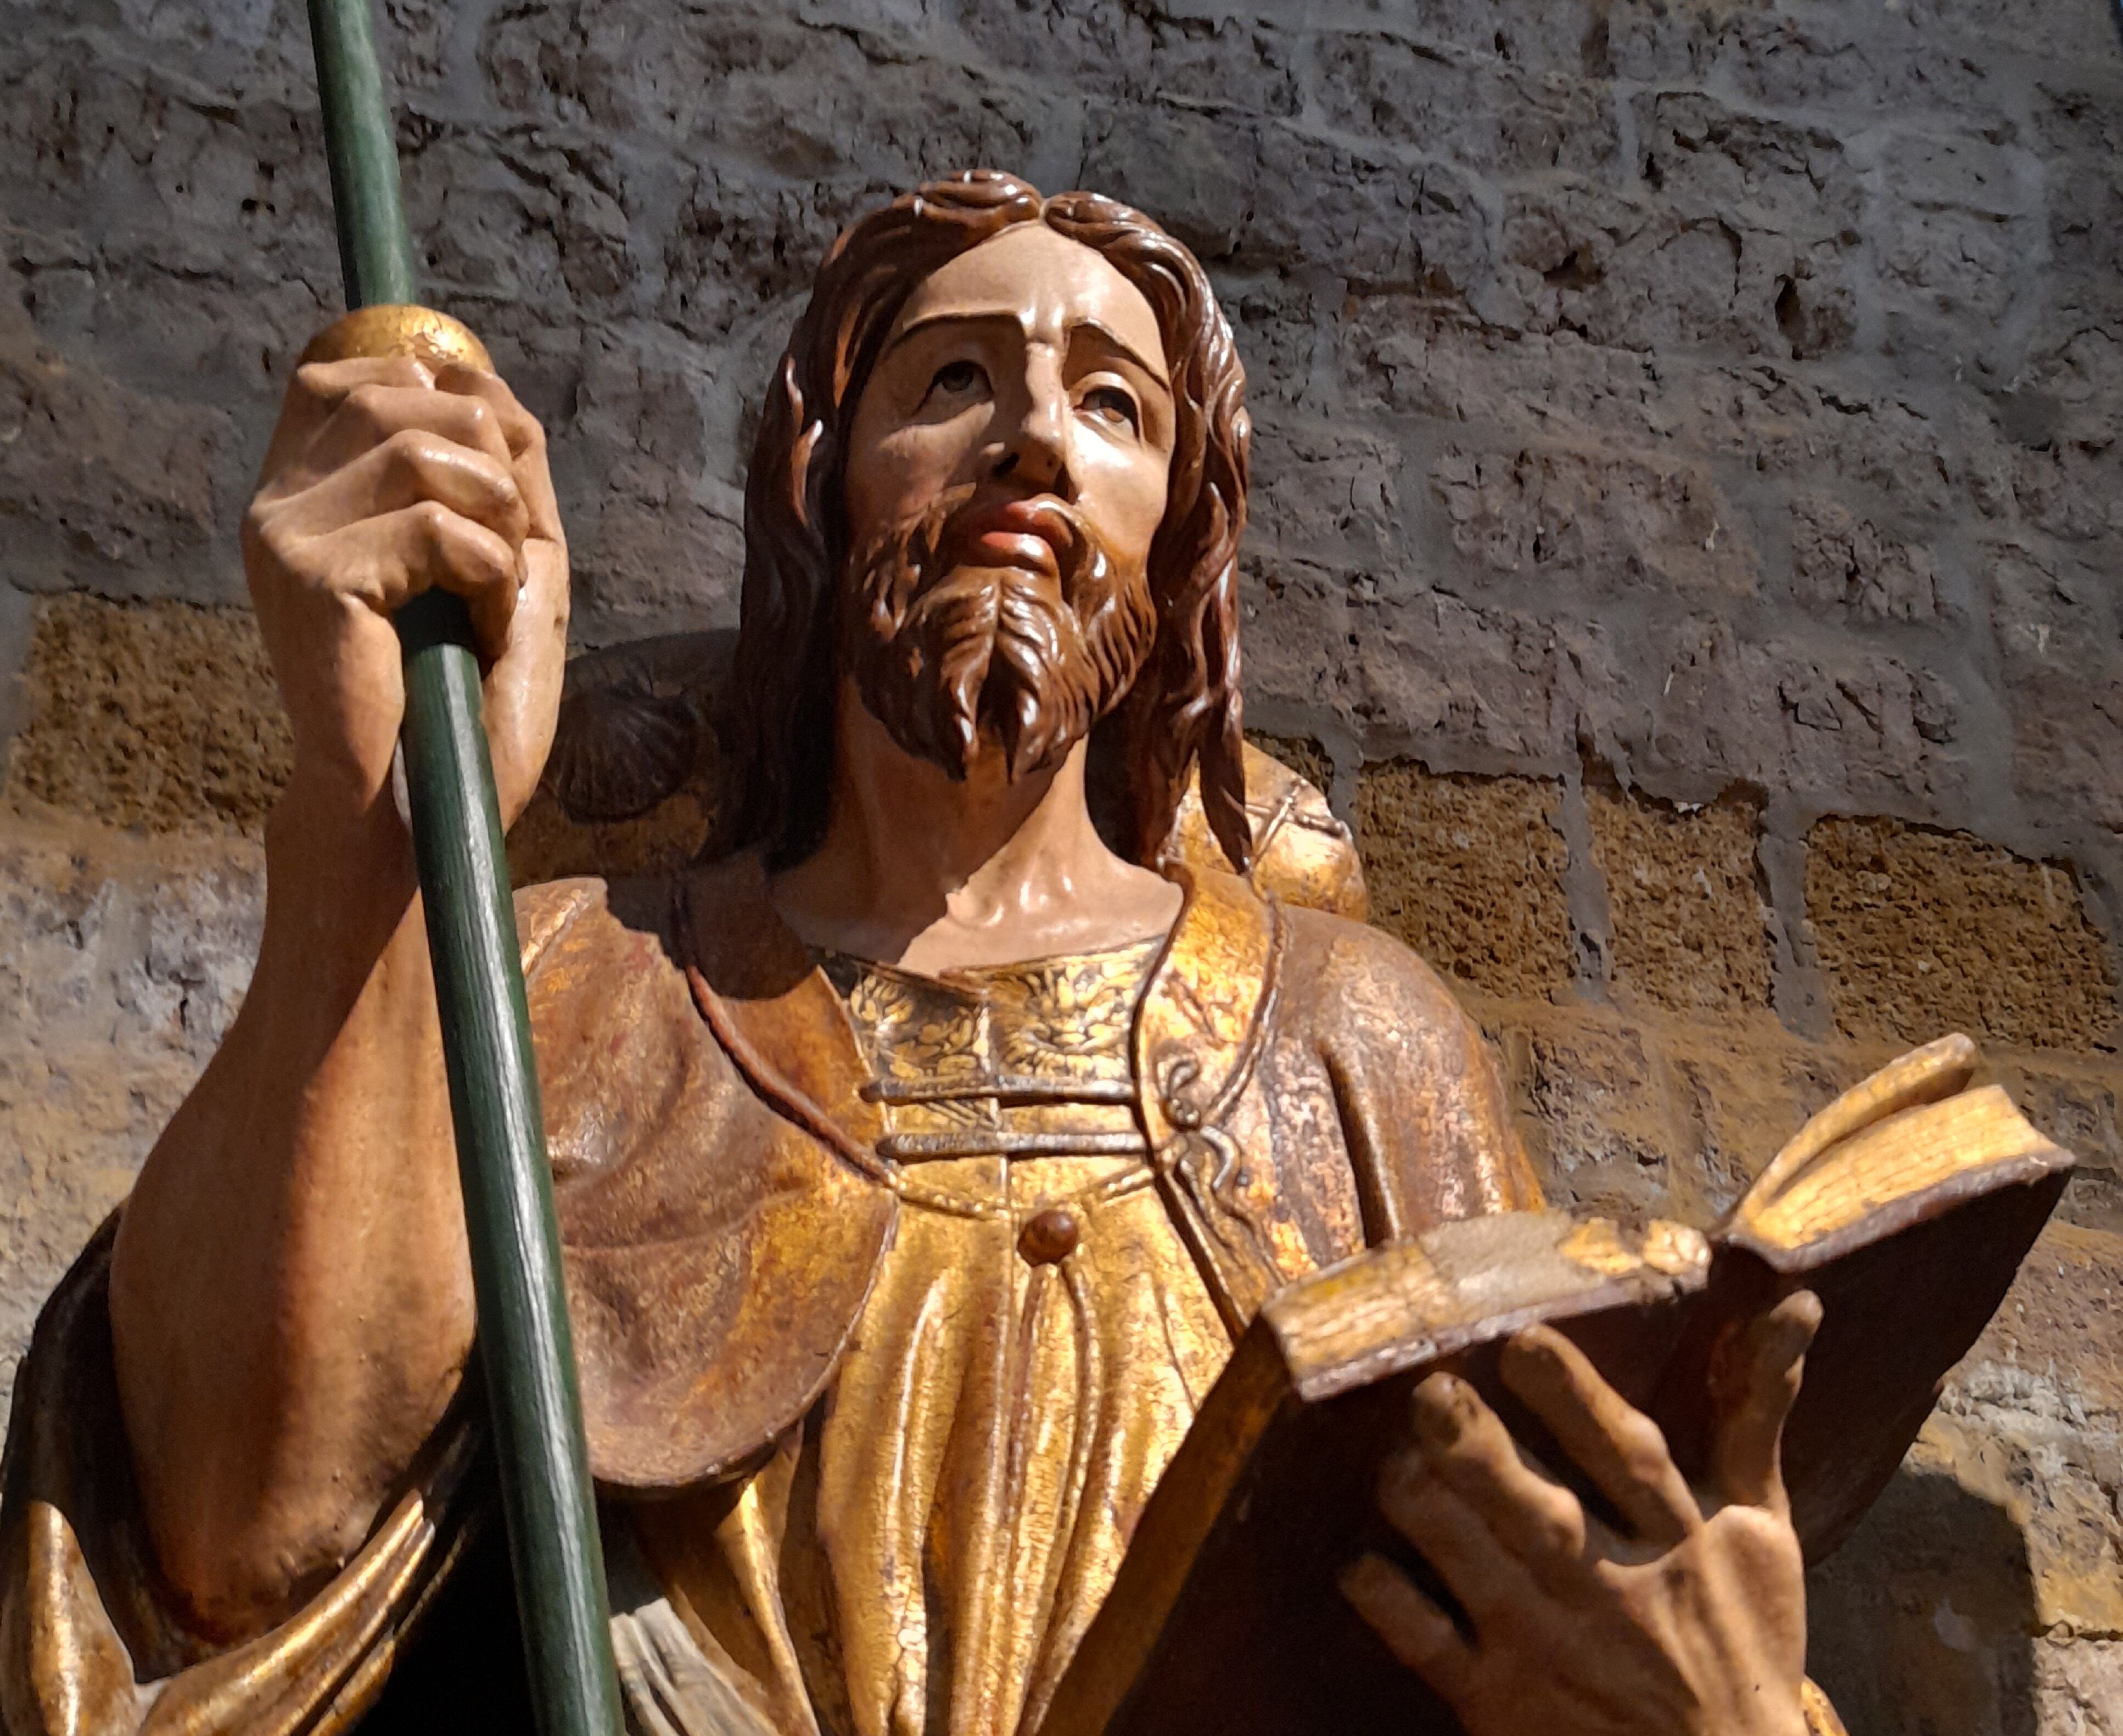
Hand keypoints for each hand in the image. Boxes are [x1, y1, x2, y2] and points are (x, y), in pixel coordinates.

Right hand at [243, 350, 568, 835]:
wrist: (411, 809)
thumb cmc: (453, 702)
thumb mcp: (487, 564)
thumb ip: (487, 474)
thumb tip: (484, 379)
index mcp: (301, 492)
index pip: (356, 370)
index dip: (445, 391)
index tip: (496, 465)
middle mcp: (277, 501)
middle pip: (408, 394)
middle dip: (495, 462)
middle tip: (511, 551)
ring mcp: (285, 535)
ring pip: (427, 451)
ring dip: (499, 524)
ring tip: (497, 596)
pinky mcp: (313, 578)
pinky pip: (437, 529)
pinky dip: (490, 578)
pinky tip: (481, 632)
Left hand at [1342, 1291, 1821, 1735]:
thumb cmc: (1742, 1643)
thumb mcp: (1762, 1531)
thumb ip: (1756, 1415)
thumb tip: (1794, 1306)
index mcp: (1682, 1539)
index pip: (1625, 1455)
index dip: (1572, 1397)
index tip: (1522, 1341)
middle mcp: (1614, 1588)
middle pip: (1537, 1510)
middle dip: (1476, 1450)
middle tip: (1428, 1391)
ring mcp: (1549, 1645)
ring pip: (1473, 1565)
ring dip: (1425, 1508)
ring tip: (1395, 1458)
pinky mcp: (1498, 1702)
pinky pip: (1427, 1645)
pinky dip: (1389, 1601)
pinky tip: (1360, 1562)